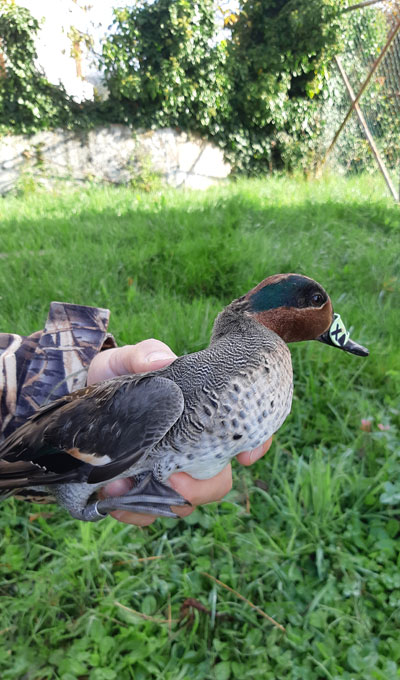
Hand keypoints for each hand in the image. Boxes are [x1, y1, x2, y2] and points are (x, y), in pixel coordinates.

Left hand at [88, 339, 272, 525]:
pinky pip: (145, 514)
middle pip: (217, 482)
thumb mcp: (128, 359)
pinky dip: (132, 512)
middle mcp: (189, 452)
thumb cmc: (116, 377)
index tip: (246, 456)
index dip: (256, 447)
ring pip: (182, 505)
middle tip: (175, 479)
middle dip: (202, 489)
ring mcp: (165, 475)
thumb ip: (145, 354)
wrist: (82, 401)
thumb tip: (163, 361)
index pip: (242, 436)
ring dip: (158, 503)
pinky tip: (112, 498)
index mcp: (199, 421)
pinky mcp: (137, 491)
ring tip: (124, 486)